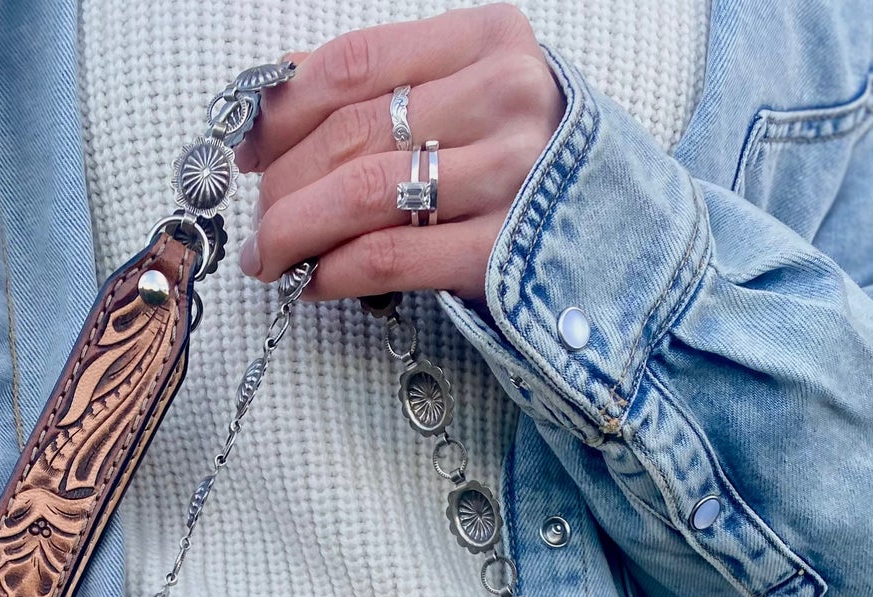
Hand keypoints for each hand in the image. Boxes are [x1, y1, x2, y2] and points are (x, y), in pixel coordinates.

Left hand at [238, 5, 564, 304]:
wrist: (626, 235)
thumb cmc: (531, 164)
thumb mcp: (474, 99)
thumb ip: (392, 89)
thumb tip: (276, 102)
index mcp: (490, 40)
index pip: (355, 63)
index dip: (284, 108)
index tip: (247, 147)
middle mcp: (505, 99)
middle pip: (352, 132)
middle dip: (283, 181)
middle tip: (258, 217)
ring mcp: (509, 177)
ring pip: (361, 194)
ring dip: (296, 229)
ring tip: (270, 256)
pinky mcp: (501, 252)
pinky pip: (389, 257)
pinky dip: (334, 271)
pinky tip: (310, 281)